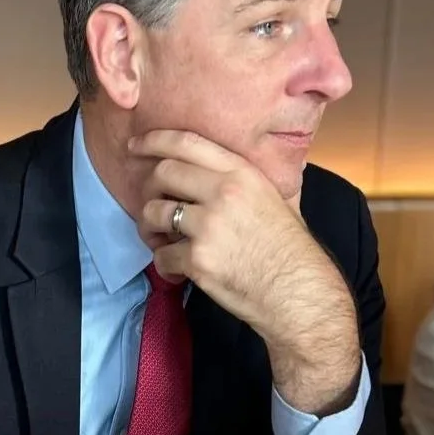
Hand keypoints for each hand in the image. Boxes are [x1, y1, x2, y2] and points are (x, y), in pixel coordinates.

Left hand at [130, 129, 359, 415]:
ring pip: (153, 214)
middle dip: (149, 191)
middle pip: (162, 174)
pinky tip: (178, 271)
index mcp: (242, 174)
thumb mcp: (276, 199)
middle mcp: (223, 193)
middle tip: (153, 208)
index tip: (134, 146)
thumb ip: (245, 181)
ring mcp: (208, 226)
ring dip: (149, 229)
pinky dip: (164, 266)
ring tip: (160, 241)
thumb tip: (220, 169)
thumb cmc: (290, 250)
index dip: (154, 140)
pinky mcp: (198, 259)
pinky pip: (161, 256)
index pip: (187, 143)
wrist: (299, 294)